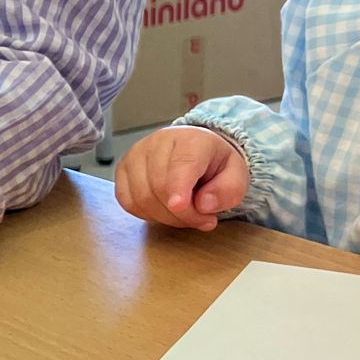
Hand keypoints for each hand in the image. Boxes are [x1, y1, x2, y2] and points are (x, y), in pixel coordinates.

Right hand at [116, 125, 249, 230]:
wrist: (195, 151)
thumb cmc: (213, 163)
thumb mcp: (236, 175)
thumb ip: (228, 190)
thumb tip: (203, 204)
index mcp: (190, 140)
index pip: (180, 165)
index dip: (178, 188)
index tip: (180, 205)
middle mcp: (157, 142)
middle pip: (160, 187)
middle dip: (182, 214)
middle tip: (203, 219)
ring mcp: (136, 155)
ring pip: (142, 197)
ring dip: (165, 217)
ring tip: (185, 214)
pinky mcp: (122, 169)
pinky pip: (128, 202)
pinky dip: (146, 213)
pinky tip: (163, 209)